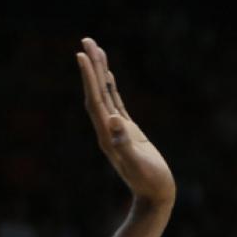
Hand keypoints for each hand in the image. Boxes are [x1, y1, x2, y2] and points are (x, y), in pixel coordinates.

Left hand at [76, 38, 174, 207]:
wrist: (155, 196)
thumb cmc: (150, 182)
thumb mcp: (138, 163)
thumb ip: (124, 143)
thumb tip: (113, 120)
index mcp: (108, 134)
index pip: (95, 100)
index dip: (88, 78)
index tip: (81, 55)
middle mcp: (107, 129)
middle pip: (95, 92)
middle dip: (91, 66)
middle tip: (87, 40)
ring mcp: (116, 129)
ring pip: (104, 94)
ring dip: (98, 72)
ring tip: (96, 49)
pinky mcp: (127, 130)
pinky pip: (115, 102)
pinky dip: (110, 86)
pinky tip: (109, 75)